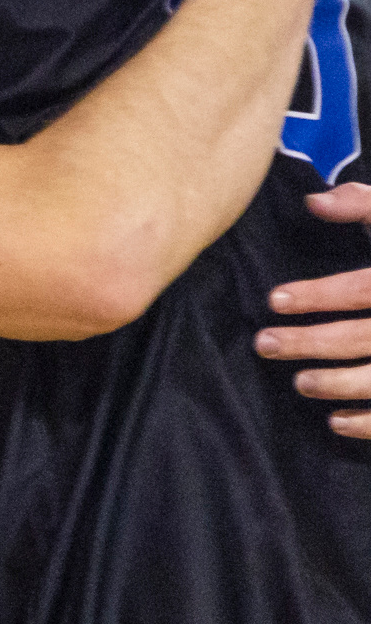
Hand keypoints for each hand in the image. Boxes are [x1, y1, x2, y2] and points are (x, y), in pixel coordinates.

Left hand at [257, 183, 370, 435]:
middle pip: (366, 336)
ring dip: (340, 384)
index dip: (320, 294)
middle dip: (313, 342)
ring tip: (300, 383)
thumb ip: (364, 206)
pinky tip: (337, 420)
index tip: (274, 299)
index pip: (363, 288)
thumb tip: (312, 202)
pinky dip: (370, 421)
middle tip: (264, 344)